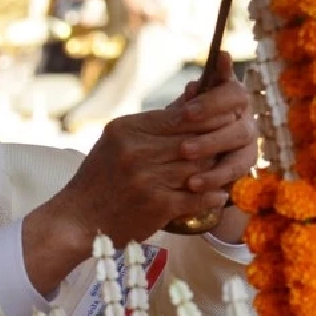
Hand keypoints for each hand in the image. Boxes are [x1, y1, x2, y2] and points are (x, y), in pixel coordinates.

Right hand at [21, 50, 256, 294]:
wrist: (78, 219)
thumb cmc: (99, 178)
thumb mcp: (118, 141)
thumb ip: (156, 121)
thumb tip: (194, 95)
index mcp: (128, 130)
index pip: (182, 115)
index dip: (211, 114)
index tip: (227, 115)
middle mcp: (138, 151)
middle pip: (195, 139)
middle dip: (219, 138)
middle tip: (237, 138)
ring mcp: (148, 179)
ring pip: (200, 167)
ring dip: (218, 168)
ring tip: (229, 166)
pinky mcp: (157, 205)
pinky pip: (197, 196)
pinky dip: (211, 195)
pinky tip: (218, 194)